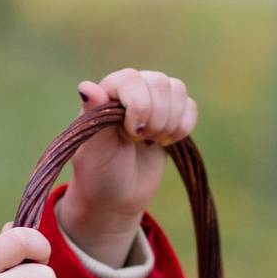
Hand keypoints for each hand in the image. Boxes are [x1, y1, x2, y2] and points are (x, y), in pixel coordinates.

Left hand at [58, 69, 195, 267]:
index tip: (131, 133)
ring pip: (178, 90)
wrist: (116, 199)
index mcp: (106, 93)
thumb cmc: (98, 175)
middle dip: (156, 118)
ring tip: (150, 142)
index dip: (139, 105)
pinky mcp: (171, 117)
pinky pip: (191, 107)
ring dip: (170, 122)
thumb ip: (93, 116)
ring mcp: (152, 102)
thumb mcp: (92, 150)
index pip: (132, 79)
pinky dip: (183, 128)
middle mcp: (130, 91)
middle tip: (139, 141)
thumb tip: (85, 86)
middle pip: (160, 83)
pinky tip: (164, 143)